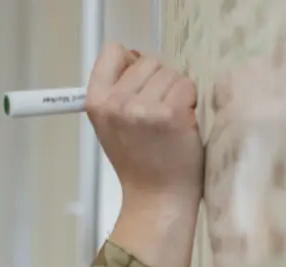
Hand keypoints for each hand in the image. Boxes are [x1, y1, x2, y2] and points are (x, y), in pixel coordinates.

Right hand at [85, 43, 203, 209]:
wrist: (156, 197)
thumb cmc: (137, 161)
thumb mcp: (110, 123)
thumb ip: (116, 90)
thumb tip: (134, 57)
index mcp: (96, 102)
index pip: (112, 52)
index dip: (129, 64)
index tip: (137, 87)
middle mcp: (116, 103)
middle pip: (147, 60)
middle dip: (157, 83)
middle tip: (155, 116)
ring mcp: (143, 108)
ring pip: (170, 73)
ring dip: (175, 93)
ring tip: (168, 122)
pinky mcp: (172, 114)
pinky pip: (187, 87)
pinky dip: (190, 103)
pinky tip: (181, 126)